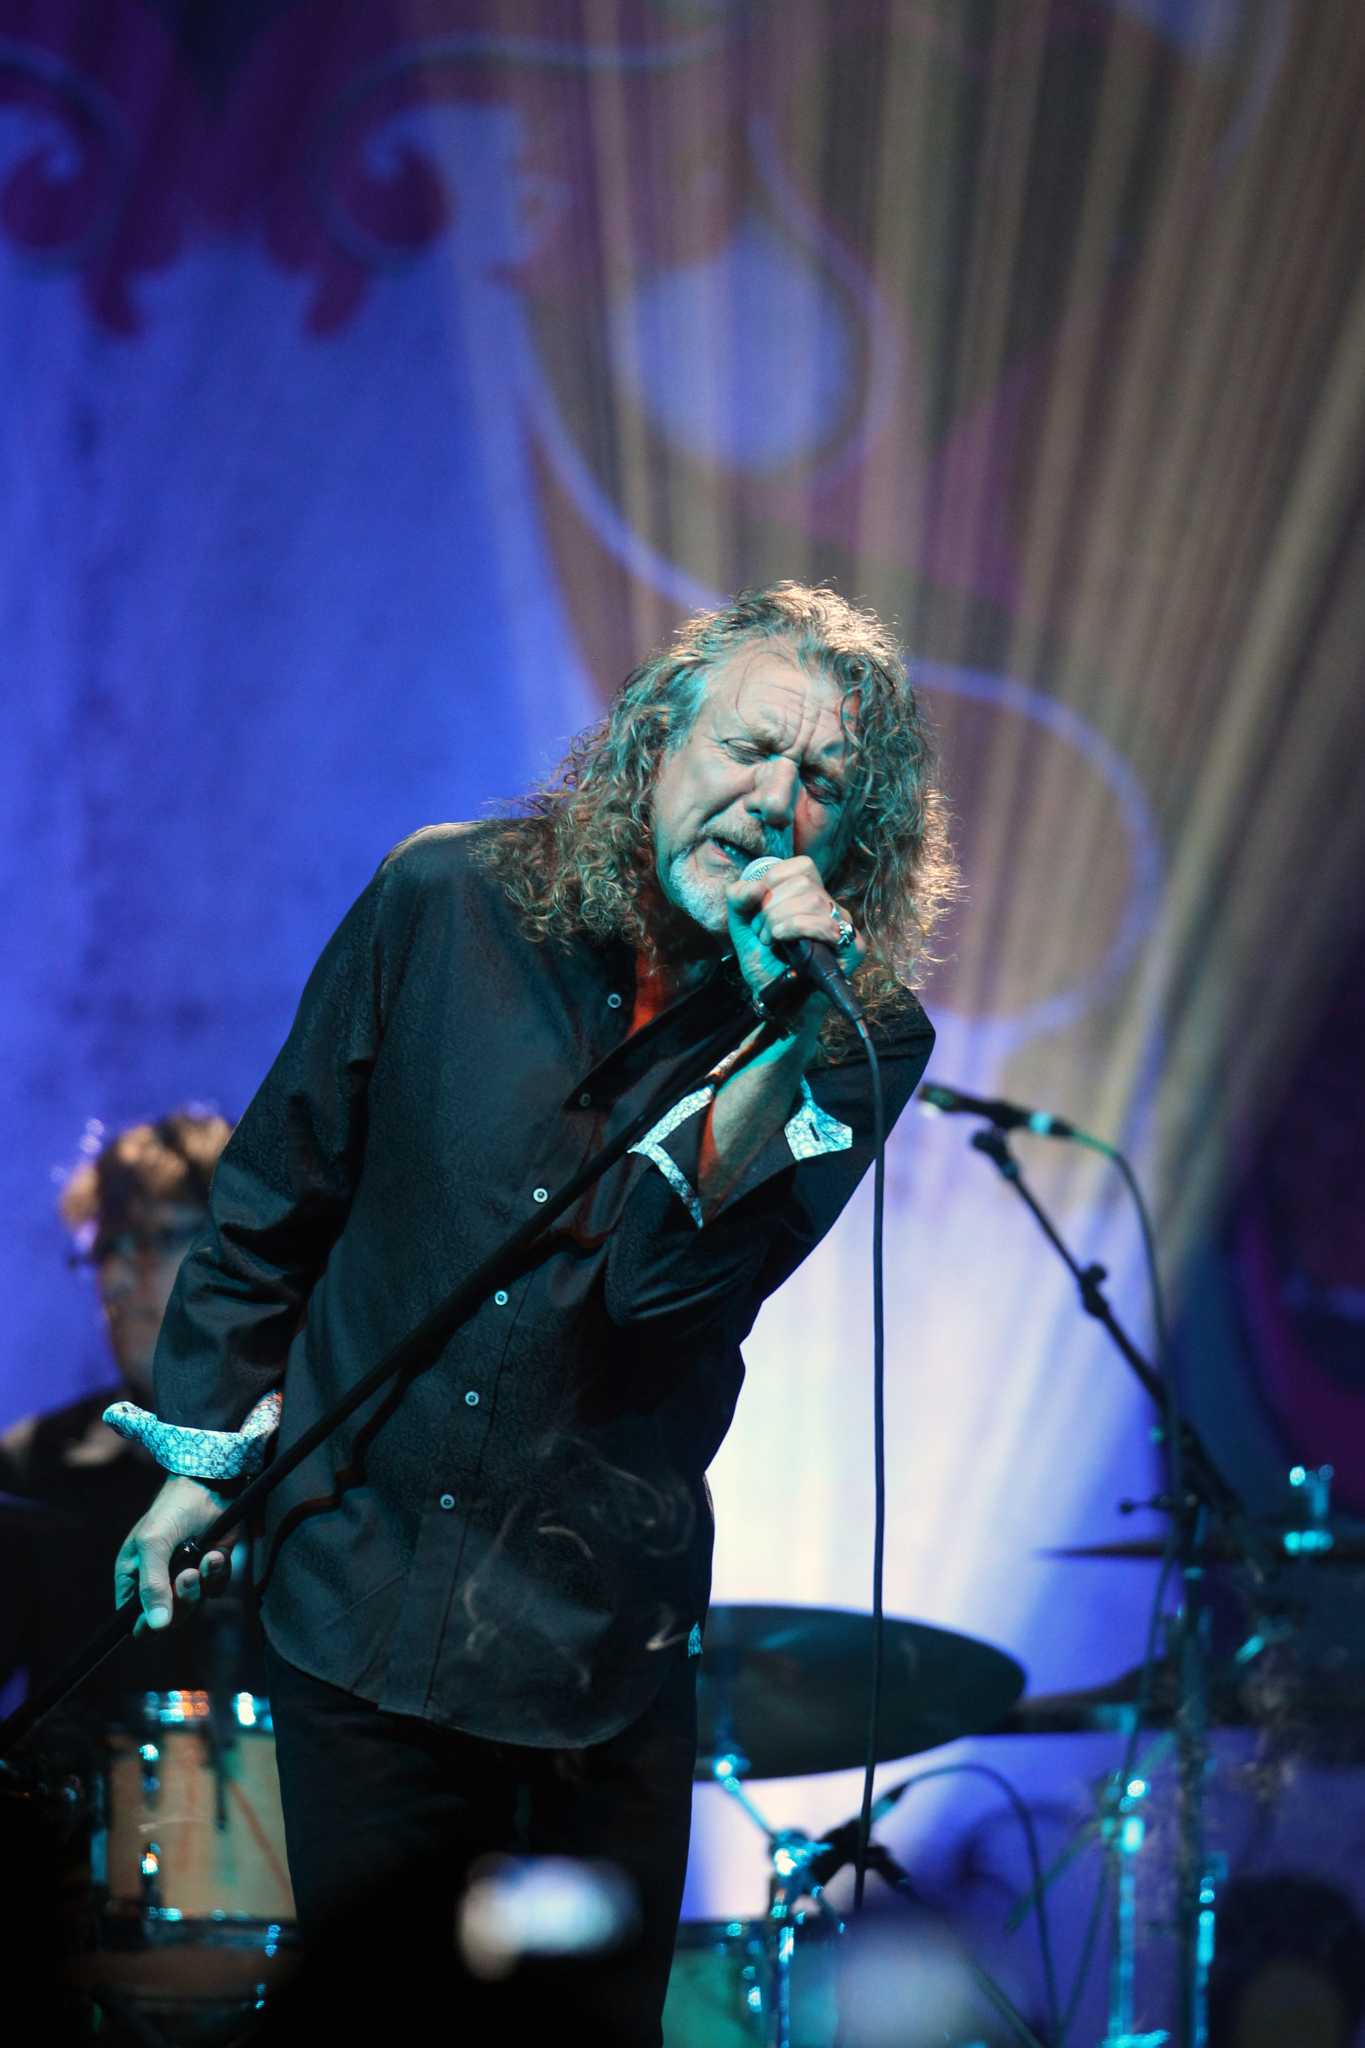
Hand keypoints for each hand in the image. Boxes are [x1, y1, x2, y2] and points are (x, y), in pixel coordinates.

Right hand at [114, 1475, 234, 1632]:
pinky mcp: (209, 1568)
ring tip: (204, 1559)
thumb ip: (152, 1586)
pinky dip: (217, 1572)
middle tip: (187, 1576)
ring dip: (200, 1583)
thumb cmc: (172, 1510)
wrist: (211, 1485)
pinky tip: (216, 1552)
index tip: (159, 1621)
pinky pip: (215, 1587)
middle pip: (168, 1616)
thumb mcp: (153, 1544)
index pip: (132, 1617)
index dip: (146, 1625)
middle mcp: (158, 1579)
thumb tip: (156, 1626)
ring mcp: (185, 1574)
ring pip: (193, 1604)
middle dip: (181, 1599)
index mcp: (134, 1575)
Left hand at [724, 855, 865, 998]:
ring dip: (779, 921)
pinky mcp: (852, 946)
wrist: (773, 999)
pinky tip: (781, 940)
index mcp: (810, 894)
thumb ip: (738, 897)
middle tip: (763, 933)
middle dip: (771, 908)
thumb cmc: (763, 961)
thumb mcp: (741, 924)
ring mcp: (842, 925)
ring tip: (771, 941)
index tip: (758, 910)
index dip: (772, 882)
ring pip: (812, 900)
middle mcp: (830, 907)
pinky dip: (796, 928)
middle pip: (803, 883)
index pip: (801, 867)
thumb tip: (756, 886)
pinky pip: (825, 925)